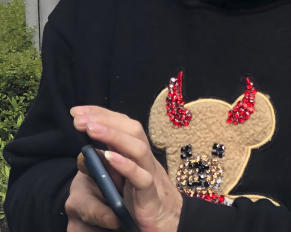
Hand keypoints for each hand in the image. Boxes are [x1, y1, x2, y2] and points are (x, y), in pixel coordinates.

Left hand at [71, 106, 181, 231]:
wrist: (170, 223)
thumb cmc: (143, 200)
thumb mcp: (121, 181)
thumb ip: (107, 167)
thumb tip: (85, 153)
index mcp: (139, 154)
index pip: (124, 126)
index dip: (103, 115)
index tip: (78, 111)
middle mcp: (146, 160)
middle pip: (133, 130)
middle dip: (105, 120)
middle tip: (78, 118)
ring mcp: (151, 175)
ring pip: (138, 149)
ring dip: (114, 136)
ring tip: (90, 129)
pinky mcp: (150, 196)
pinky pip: (141, 178)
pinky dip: (125, 165)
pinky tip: (108, 157)